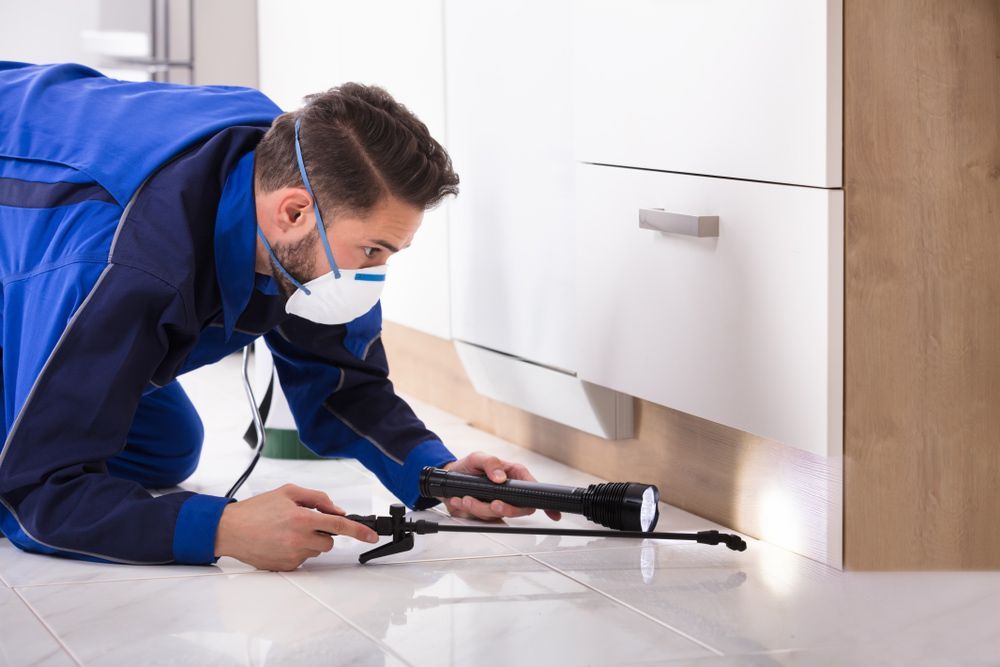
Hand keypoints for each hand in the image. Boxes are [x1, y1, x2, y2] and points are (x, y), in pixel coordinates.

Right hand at [214, 483, 379, 570]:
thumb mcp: (288, 492)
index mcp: (302, 518)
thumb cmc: (257, 510)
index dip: (359, 531)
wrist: (230, 529)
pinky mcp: (285, 567)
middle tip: (304, 524)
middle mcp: (299, 539)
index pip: (339, 525)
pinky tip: (280, 542)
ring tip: (287, 532)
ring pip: (316, 551)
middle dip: (323, 533)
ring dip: (309, 542)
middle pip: (329, 542)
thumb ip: (317, 498)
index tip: (372, 536)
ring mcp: (292, 555)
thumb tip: (337, 510)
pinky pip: (302, 560)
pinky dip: (297, 551)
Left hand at [439, 452, 561, 521]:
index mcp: (513, 475)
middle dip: (506, 509)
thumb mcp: (477, 458)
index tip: (553, 514)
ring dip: (480, 508)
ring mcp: (497, 504)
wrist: (449, 478)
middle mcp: (508, 492)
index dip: (546, 504)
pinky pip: (483, 519)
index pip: (534, 489)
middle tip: (494, 504)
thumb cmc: (468, 466)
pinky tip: (461, 501)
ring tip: (466, 498)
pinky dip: (470, 511)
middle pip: (520, 509)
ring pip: (498, 515)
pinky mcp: (485, 514)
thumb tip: (500, 477)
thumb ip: (490, 463)